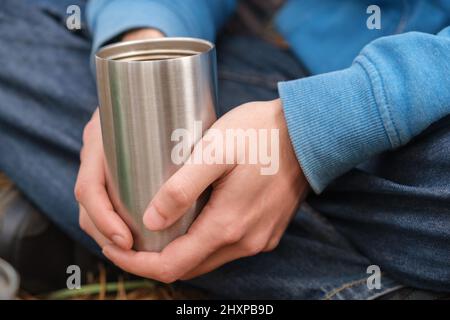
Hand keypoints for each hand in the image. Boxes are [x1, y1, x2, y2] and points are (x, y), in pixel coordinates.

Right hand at [74, 28, 164, 249]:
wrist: (155, 56)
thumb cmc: (170, 83)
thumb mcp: (178, 118)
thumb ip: (181, 167)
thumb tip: (160, 216)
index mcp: (100, 136)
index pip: (88, 188)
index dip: (102, 218)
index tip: (125, 239)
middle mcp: (99, 147)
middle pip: (91, 201)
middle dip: (106, 231)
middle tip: (134, 251)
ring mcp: (107, 152)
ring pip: (102, 199)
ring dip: (114, 227)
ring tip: (141, 244)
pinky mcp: (120, 155)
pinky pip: (114, 191)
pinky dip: (123, 214)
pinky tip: (145, 226)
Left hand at [100, 99, 309, 281]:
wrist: (309, 132)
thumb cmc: (261, 134)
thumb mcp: (215, 151)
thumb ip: (181, 188)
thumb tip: (151, 220)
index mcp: (229, 225)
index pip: (172, 265)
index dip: (137, 264)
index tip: (115, 248)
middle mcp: (246, 241)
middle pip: (188, 266)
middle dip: (153, 258)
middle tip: (128, 236)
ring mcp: (259, 238)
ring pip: (206, 258)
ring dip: (178, 249)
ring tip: (155, 226)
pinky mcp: (266, 230)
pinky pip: (226, 247)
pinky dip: (201, 241)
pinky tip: (192, 218)